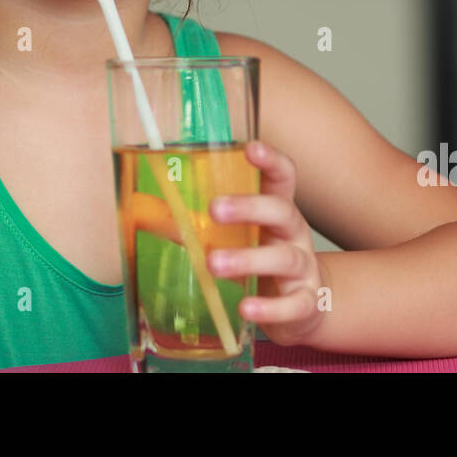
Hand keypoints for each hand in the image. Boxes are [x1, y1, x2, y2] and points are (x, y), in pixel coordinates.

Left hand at [207, 141, 326, 347]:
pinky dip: (269, 307)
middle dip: (249, 207)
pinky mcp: (305, 303)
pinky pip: (292, 305)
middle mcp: (294, 234)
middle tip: (214, 209)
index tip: (251, 148)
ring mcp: (303, 269)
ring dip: (248, 259)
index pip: (282, 177)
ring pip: (283, 258)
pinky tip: (246, 307)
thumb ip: (204, 226)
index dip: (271, 160)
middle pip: (281, 210)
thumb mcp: (239, 238)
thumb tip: (151, 212)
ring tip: (214, 264)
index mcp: (277, 211)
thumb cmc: (262, 262)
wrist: (303, 308)